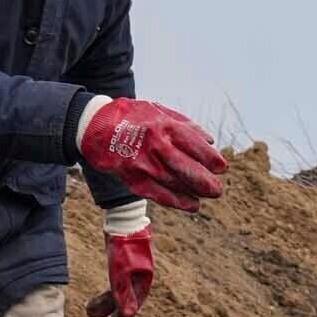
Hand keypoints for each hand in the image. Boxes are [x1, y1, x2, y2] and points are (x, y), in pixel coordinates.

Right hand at [76, 96, 229, 211]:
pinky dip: (176, 201)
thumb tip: (209, 140)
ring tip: (208, 196)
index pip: (193, 144)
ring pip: (173, 183)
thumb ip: (185, 125)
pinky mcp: (132, 179)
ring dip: (193, 192)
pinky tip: (191, 205)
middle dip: (205, 181)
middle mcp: (154, 146)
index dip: (209, 158)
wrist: (95, 127)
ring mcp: (142, 164)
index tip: (222, 167)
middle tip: (218, 190)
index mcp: (163, 126)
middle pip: (185, 167)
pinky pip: (158, 194)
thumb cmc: (131, 116)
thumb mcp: (158, 110)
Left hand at [89, 220, 155, 316]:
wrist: (123, 217)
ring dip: (105, 301)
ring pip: (119, 290)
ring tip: (90, 309)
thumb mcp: (120, 270)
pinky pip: (117, 281)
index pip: (132, 306)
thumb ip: (123, 292)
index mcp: (143, 281)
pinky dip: (108, 289)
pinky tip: (101, 291)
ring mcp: (133, 268)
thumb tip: (128, 315)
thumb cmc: (123, 244)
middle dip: (110, 311)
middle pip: (125, 299)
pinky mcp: (124, 260)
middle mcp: (140, 276)